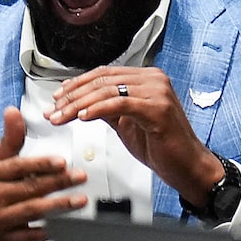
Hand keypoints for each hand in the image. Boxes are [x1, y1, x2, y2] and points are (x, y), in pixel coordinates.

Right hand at [0, 107, 85, 240]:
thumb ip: (8, 142)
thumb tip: (13, 112)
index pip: (17, 166)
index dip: (41, 164)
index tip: (61, 162)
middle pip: (30, 188)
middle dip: (58, 182)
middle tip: (80, 177)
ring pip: (33, 211)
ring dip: (60, 206)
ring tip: (81, 200)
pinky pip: (32, 236)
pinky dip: (50, 231)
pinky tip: (67, 226)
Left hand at [46, 65, 223, 200]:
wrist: (187, 166)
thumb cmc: (161, 146)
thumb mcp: (126, 123)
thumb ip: (106, 108)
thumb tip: (79, 102)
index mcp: (146, 79)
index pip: (103, 74)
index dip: (76, 84)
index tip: (57, 97)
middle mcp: (153, 80)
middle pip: (102, 80)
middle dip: (72, 96)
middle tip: (53, 109)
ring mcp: (157, 92)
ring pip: (107, 91)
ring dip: (78, 105)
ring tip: (61, 116)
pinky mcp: (158, 108)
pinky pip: (120, 103)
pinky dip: (97, 109)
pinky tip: (82, 117)